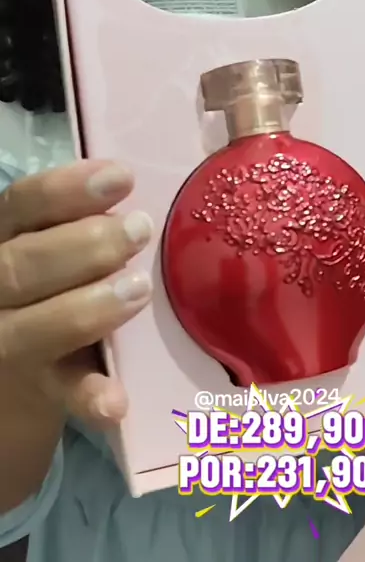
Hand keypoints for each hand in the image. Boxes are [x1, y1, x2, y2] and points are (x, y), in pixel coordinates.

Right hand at [0, 160, 152, 429]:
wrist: (19, 366)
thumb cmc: (50, 283)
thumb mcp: (52, 243)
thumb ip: (80, 219)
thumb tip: (139, 183)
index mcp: (1, 239)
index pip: (20, 204)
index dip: (66, 189)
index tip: (122, 176)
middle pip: (19, 266)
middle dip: (84, 246)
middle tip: (140, 229)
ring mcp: (6, 343)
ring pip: (29, 329)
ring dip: (86, 308)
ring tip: (140, 288)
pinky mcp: (35, 389)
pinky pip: (60, 393)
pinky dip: (88, 396)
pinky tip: (117, 399)